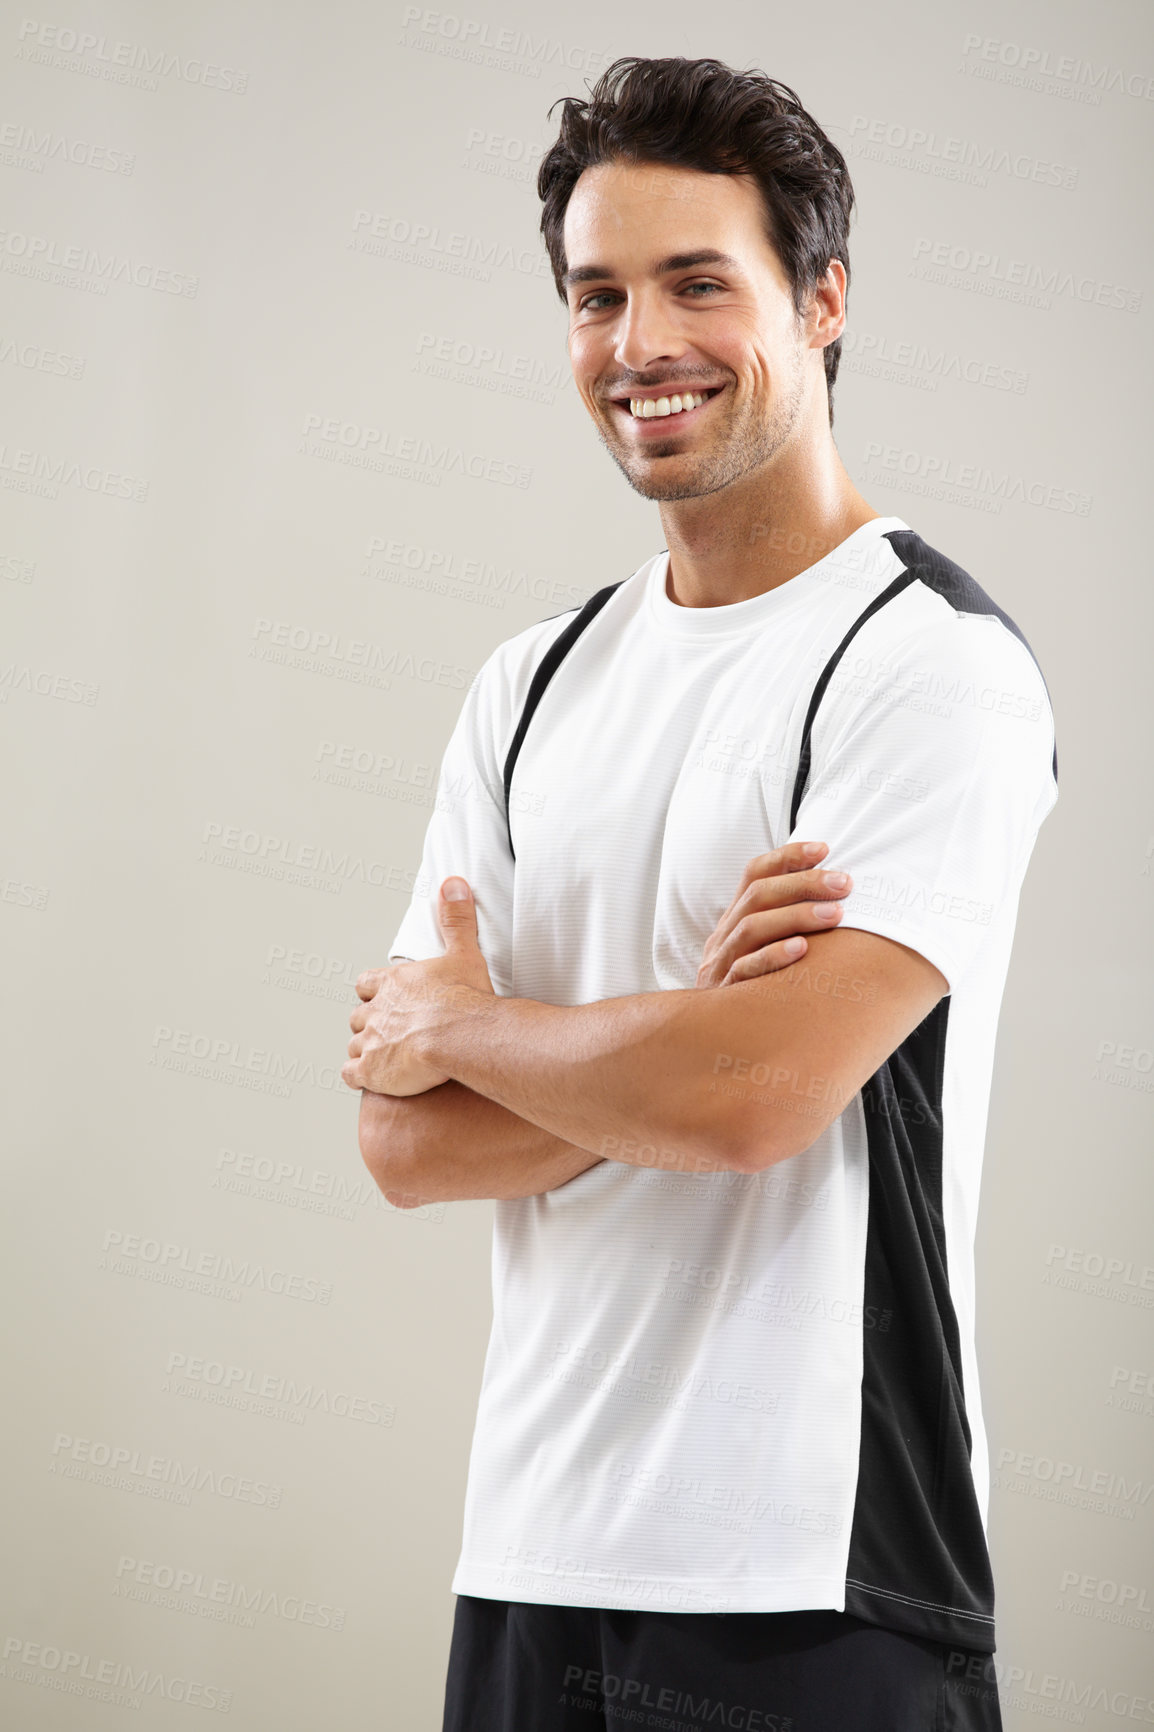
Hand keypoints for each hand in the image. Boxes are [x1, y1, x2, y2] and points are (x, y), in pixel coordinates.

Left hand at [343, 876, 494, 1094]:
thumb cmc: (465, 997)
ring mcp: (371, 1041)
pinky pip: (351, 1074)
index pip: (367, 984)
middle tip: (385, 1031)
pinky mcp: (372, 1070)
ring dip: (364, 1050)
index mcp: (394, 983)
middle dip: (368, 1023)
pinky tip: (369, 1078)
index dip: (372, 991)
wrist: (460, 1033)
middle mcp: (376, 1010)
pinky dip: (357, 1076)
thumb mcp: (464, 951)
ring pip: (354, 1045)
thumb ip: (456, 918)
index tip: (379, 996)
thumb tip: (453, 883)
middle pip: (358, 1016)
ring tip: (381, 1058)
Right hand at [695, 840, 851, 988]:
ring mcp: (720, 964)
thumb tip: (836, 894)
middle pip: (757, 896)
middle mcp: (723, 936)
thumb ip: (786, 925)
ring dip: (796, 916)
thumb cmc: (754, 990)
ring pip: (752, 928)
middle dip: (803, 884)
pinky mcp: (723, 994)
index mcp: (733, 920)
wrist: (710, 1040)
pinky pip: (745, 970)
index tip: (824, 848)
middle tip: (843, 883)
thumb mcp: (761, 952)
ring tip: (835, 914)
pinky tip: (802, 950)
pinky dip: (773, 957)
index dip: (787, 857)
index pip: (754, 875)